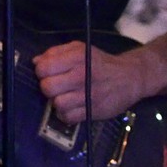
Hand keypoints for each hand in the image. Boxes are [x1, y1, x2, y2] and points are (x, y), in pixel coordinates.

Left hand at [31, 40, 148, 123]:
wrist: (130, 77)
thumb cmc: (100, 63)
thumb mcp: (79, 49)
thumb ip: (55, 53)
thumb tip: (36, 62)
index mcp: (76, 57)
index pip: (43, 68)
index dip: (42, 71)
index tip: (49, 73)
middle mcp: (82, 76)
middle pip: (47, 87)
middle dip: (47, 87)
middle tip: (56, 86)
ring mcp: (88, 95)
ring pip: (57, 104)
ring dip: (57, 101)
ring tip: (64, 96)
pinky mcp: (93, 111)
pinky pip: (68, 117)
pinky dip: (65, 114)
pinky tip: (71, 106)